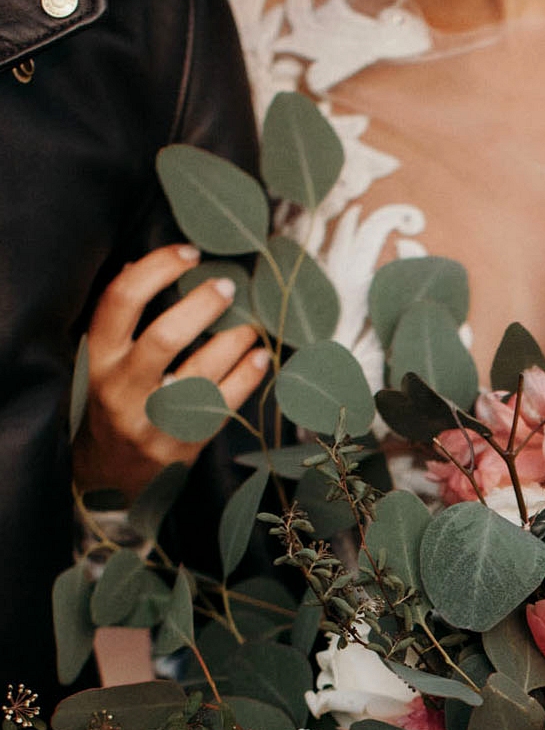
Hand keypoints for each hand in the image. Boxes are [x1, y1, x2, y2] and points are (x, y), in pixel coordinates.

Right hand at [73, 243, 269, 498]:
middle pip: (165, 336)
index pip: (121, 300)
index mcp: (100, 359)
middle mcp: (123, 388)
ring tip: (251, 326)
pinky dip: (246, 378)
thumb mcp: (105, 361)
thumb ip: (120, 318)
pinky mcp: (183, 444)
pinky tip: (259, 358)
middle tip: (228, 286)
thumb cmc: (114, 404)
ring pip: (201, 374)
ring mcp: (154, 420)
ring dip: (233, 342)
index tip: (189, 253)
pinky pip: (222, 406)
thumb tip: (140, 262)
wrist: (111, 476)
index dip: (157, 268)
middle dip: (202, 305)